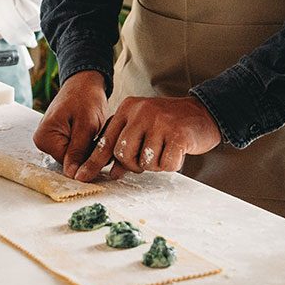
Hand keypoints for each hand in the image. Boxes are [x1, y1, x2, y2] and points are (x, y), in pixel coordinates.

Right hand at [32, 71, 107, 176]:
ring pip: (74, 155)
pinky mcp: (59, 137)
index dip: (86, 156)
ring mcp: (50, 139)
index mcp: (44, 137)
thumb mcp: (86, 124)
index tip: (97, 143)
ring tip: (94, 130)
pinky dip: (85, 143)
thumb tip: (72, 175)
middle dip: (87, 151)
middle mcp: (43, 140)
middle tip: (97, 134)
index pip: (67, 163)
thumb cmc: (86, 96)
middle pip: (70, 161)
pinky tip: (91, 131)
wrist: (86, 80)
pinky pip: (74, 148)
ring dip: (88, 147)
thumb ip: (78, 151)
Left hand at [75, 94, 221, 182]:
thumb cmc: (169, 124)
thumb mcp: (143, 128)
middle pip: (122, 154)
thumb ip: (125, 146)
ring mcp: (159, 121)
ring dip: (155, 164)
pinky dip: (171, 164)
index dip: (94, 161)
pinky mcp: (177, 134)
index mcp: (128, 108)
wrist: (202, 113)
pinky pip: (165, 164)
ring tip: (165, 149)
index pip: (106, 140)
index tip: (81, 177)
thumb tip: (111, 172)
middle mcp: (141, 112)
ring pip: (144, 162)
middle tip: (148, 156)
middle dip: (133, 164)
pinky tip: (177, 151)